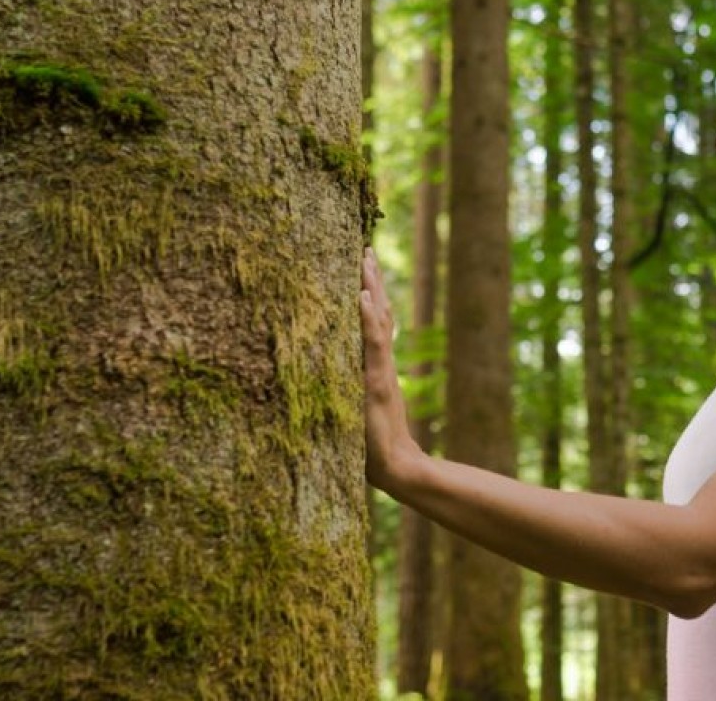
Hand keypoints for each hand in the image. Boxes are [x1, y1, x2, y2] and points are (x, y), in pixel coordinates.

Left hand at [359, 247, 421, 491]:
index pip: (373, 324)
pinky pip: (373, 342)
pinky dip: (367, 316)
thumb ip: (346, 395)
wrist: (394, 467)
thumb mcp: (353, 413)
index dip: (369, 295)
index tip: (362, 267)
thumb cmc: (369, 447)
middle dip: (371, 280)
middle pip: (378, 313)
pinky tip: (362, 294)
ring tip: (365, 259)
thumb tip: (321, 385)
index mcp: (376, 367)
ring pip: (377, 320)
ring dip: (371, 287)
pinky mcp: (378, 381)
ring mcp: (381, 370)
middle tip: (365, 248)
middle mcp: (381, 363)